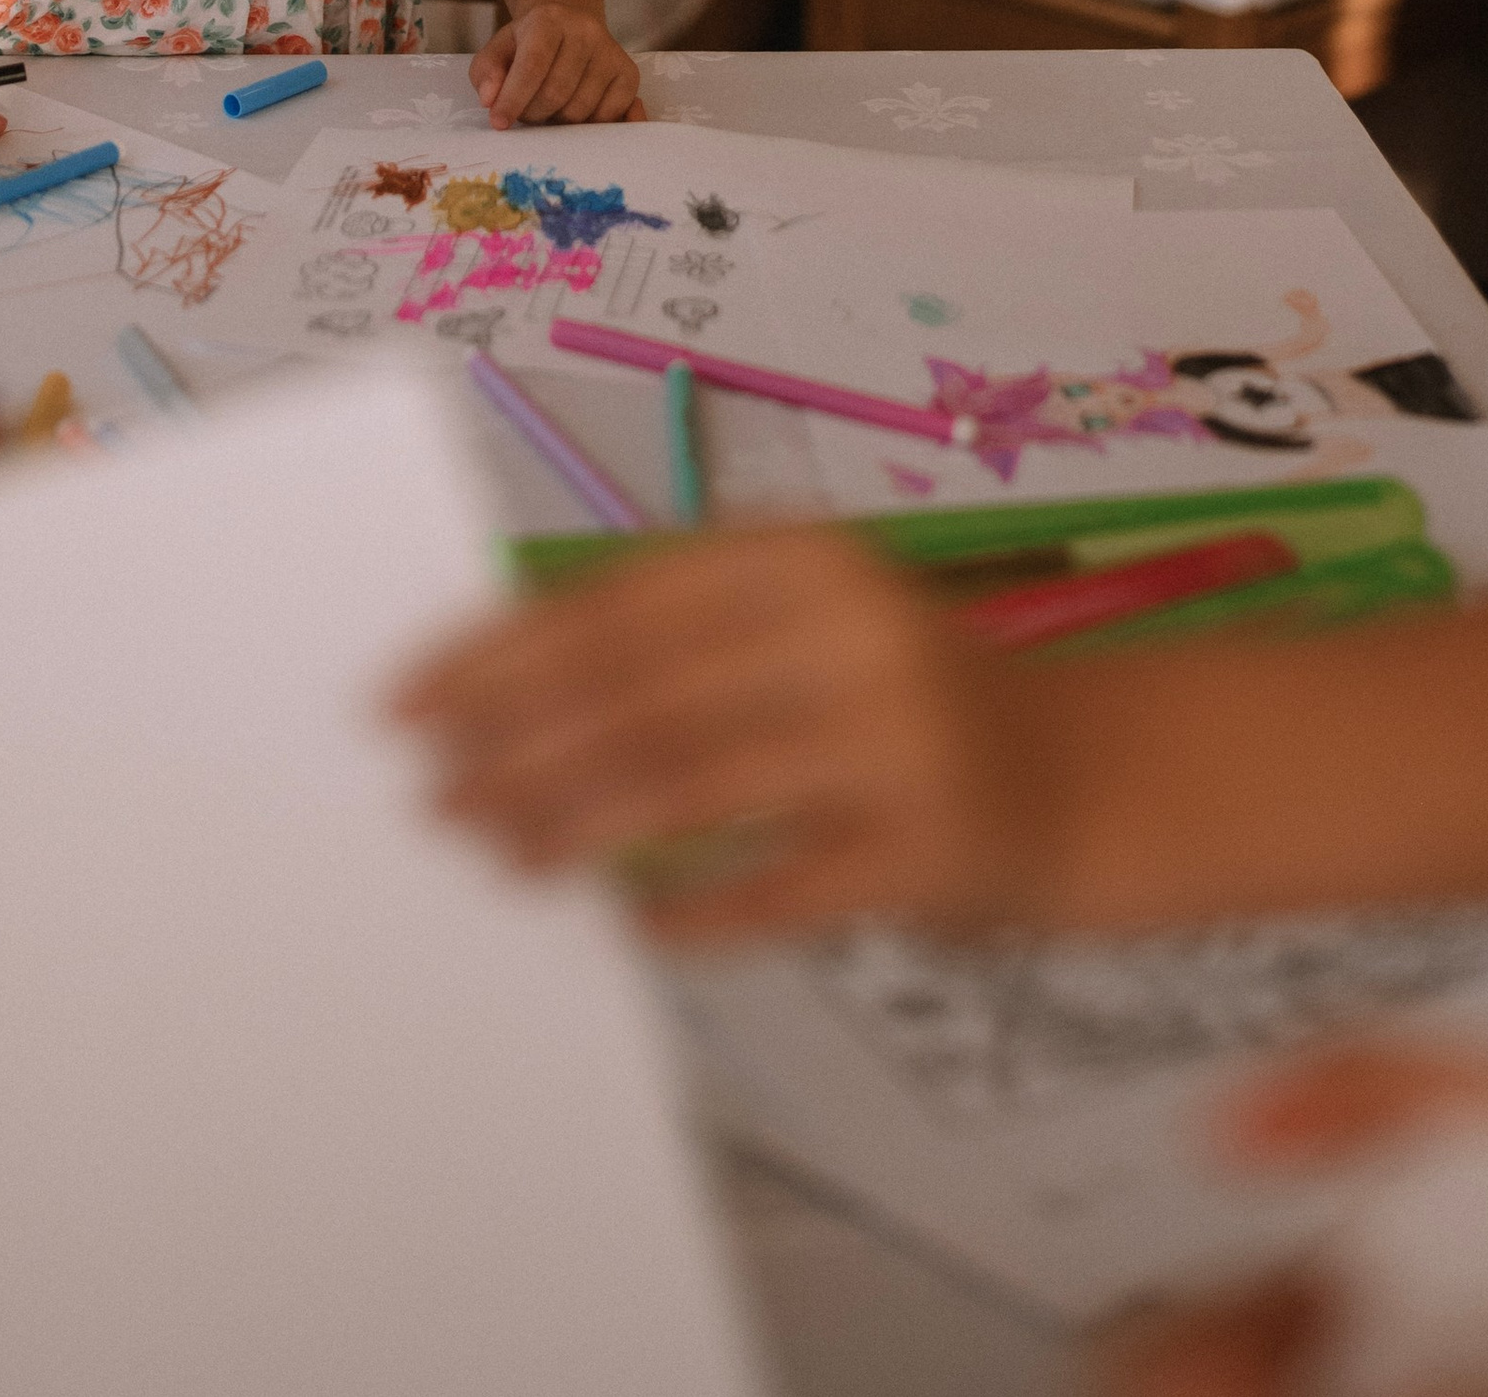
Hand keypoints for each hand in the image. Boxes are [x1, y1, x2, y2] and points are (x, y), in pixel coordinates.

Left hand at [395, 525, 1078, 939]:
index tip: (404, 706)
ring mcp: (892, 741)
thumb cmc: (901, 697)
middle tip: (433, 801)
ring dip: (573, 827)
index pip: (617, 599)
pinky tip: (629, 930)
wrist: (1082, 782)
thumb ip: (678, 635)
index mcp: (803, 556)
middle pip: (639, 691)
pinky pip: (774, 894)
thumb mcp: (804, 623)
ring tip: (499, 857)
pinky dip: (689, 916)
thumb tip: (496, 683)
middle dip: (516, 748)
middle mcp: (848, 631)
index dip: (499, 653)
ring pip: (690, 786)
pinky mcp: (922, 851)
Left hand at [469, 4, 645, 127]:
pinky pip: (609, 116)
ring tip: (550, 107)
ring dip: (558, 120)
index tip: (499, 123)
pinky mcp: (629, 74)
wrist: (569, 26)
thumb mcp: (499, 49)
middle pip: (556, 93)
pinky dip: (588, 125)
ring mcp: (611, 52)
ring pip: (581, 110)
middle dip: (534, 113)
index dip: (513, 98)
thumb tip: (490, 100)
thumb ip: (486, 72)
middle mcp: (586, 31)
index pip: (532, 65)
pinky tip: (576, 112)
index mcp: (549, 20)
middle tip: (526, 112)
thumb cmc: (529, 43)